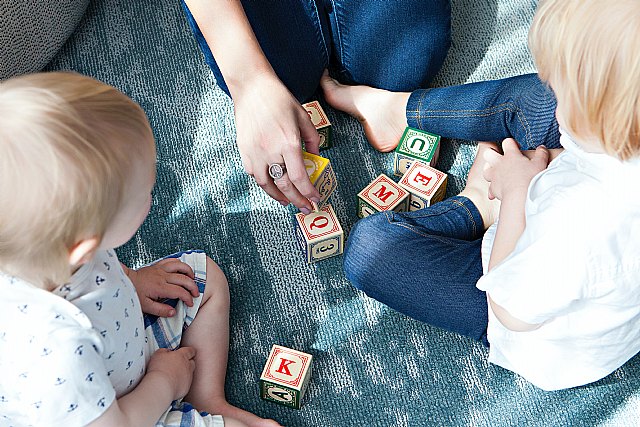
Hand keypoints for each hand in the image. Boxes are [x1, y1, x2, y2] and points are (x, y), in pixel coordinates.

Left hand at [126, 258, 199, 316]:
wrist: (125, 281)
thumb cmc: (134, 294)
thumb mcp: (145, 307)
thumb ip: (160, 310)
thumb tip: (174, 312)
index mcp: (160, 287)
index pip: (180, 292)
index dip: (188, 298)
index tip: (190, 303)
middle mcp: (162, 276)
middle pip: (184, 279)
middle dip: (193, 287)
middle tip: (196, 294)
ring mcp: (161, 269)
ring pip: (180, 266)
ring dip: (189, 272)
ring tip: (192, 280)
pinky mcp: (158, 265)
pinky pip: (172, 260)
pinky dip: (180, 264)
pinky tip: (183, 269)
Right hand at [146, 347, 196, 400]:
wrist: (161, 386)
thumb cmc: (159, 369)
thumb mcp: (159, 354)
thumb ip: (165, 351)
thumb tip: (166, 352)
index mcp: (182, 355)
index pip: (190, 351)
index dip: (188, 351)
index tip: (186, 352)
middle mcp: (188, 366)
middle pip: (191, 362)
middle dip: (187, 362)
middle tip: (178, 364)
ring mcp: (188, 377)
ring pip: (189, 373)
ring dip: (184, 373)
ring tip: (174, 375)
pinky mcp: (186, 387)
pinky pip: (186, 384)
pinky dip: (181, 383)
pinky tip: (173, 384)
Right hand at [233, 72, 320, 212]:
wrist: (252, 87)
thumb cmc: (279, 99)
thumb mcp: (303, 117)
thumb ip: (312, 140)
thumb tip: (316, 158)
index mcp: (289, 143)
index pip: (300, 178)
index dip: (309, 192)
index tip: (315, 199)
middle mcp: (271, 151)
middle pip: (285, 186)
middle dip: (298, 200)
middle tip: (306, 208)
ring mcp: (255, 152)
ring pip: (267, 185)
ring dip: (279, 197)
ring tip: (288, 201)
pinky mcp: (244, 151)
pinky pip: (255, 174)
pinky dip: (265, 183)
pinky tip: (272, 185)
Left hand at [482, 138, 549, 200]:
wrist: (520, 196)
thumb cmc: (530, 179)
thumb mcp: (540, 164)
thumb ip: (541, 154)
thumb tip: (541, 148)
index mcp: (511, 155)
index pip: (507, 142)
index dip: (511, 143)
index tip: (516, 147)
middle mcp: (499, 164)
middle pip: (488, 153)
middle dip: (492, 153)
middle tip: (500, 156)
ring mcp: (494, 176)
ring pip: (485, 169)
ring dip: (489, 170)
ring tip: (496, 172)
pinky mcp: (493, 188)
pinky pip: (489, 188)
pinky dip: (492, 189)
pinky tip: (496, 191)